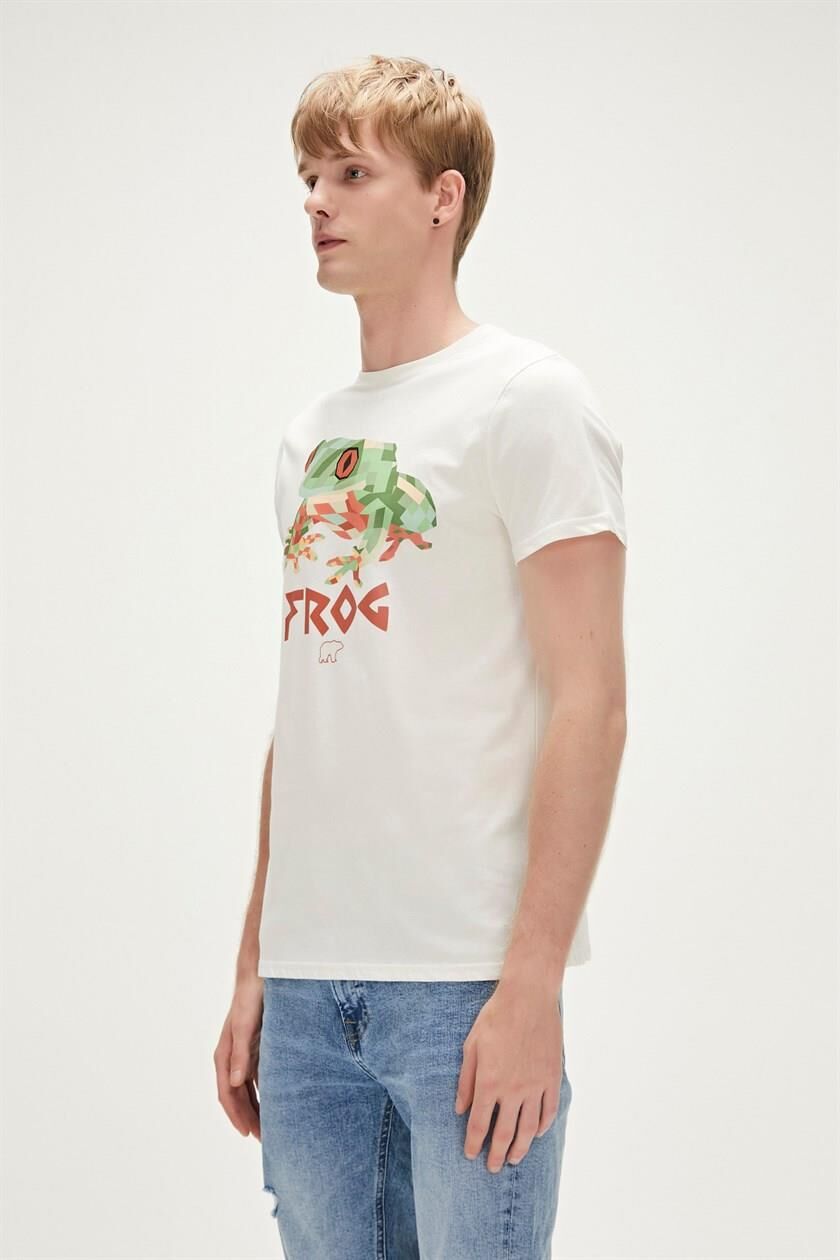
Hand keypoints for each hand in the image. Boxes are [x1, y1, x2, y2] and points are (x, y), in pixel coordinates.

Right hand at [214, 974, 263, 1139]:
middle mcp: (233, 1057)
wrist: (261, 972)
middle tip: (266, 1139)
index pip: (227, 1094)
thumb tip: (234, 1083)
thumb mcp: (246, 1025)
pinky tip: (279, 1100)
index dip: (236, 1115)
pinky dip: (266, 1091)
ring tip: (272, 1127)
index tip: (249, 1134)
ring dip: (257, 1107)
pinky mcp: (258, 1046)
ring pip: (248, 1089)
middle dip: (249, 1117)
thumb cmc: (251, 996)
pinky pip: (259, 1076)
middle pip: (238, 1096)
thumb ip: (241, 1053)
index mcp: (225, 1054)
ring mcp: (245, 1052)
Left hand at [454, 979, 563, 1171]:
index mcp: (489, 1082)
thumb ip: (466, 1080)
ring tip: (514, 1158)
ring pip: (529, 1128)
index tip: (470, 1154)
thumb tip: (460, 1109)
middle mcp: (513, 1090)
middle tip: (493, 1167)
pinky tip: (538, 1133)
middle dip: (496, 1153)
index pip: (479, 1124)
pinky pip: (549, 1110)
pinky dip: (544, 1126)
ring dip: (521, 1147)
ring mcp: (535, 1086)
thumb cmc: (496, 1017)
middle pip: (504, 1133)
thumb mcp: (472, 1045)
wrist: (528, 997)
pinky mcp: (552, 1078)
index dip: (474, 1143)